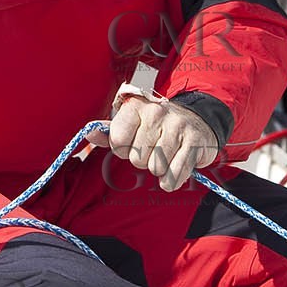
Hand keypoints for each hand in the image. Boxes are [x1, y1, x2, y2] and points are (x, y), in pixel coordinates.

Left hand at [87, 96, 217, 191]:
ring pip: (156, 168)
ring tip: (166, 154)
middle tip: (153, 149)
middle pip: (137, 158)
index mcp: (136, 107)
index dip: (123, 149)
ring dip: (159, 169)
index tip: (132, 143)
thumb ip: (109, 132)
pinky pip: (174, 176)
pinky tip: (176, 168)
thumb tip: (89, 135)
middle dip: (143, 160)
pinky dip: (172, 180)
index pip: (117, 141)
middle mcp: (156, 113)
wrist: (197, 121)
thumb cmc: (157, 127)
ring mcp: (178, 127)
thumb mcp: (132, 124)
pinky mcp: (195, 143)